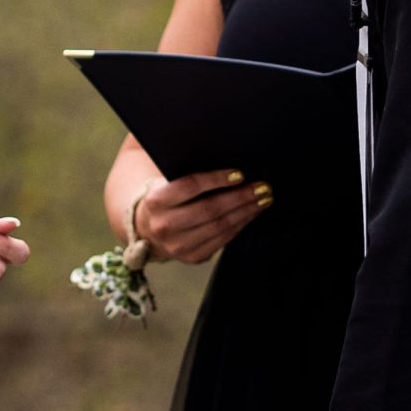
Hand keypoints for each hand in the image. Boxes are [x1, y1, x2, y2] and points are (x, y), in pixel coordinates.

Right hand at [136, 168, 272, 263]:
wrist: (147, 229)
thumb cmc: (164, 197)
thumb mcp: (165, 181)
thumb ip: (185, 169)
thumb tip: (222, 153)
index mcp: (155, 201)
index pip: (190, 186)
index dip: (216, 179)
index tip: (239, 174)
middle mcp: (164, 225)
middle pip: (210, 209)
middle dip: (240, 197)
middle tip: (262, 187)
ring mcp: (177, 245)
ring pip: (219, 227)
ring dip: (246, 212)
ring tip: (263, 199)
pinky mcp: (191, 257)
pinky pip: (222, 241)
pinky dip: (239, 225)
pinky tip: (250, 214)